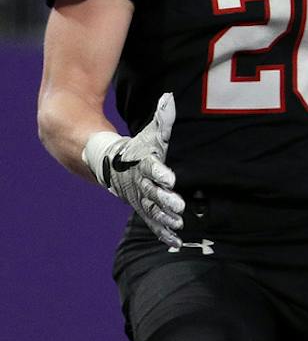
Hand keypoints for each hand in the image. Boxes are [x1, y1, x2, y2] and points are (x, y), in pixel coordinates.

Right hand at [84, 93, 184, 246]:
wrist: (95, 161)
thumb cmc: (129, 147)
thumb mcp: (145, 134)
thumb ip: (160, 119)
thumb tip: (169, 98)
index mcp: (137, 165)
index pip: (150, 168)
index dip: (160, 173)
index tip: (171, 179)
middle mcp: (135, 184)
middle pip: (151, 192)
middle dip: (165, 200)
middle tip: (180, 207)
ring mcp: (135, 197)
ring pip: (150, 210)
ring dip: (164, 218)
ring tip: (179, 225)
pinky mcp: (139, 207)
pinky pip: (151, 221)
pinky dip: (162, 231)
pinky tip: (175, 242)